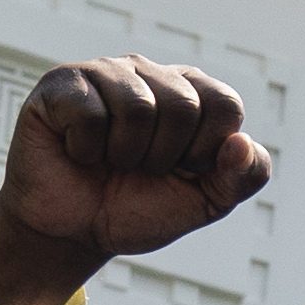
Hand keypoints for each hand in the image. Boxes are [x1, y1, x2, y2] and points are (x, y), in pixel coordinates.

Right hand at [0, 58, 272, 304]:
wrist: (72, 233)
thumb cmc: (136, 209)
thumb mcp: (204, 203)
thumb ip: (243, 177)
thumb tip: (242, 143)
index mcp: (191, 92)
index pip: (225, 104)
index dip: (206, 152)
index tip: (182, 169)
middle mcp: (149, 72)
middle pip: (183, 105)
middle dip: (163, 157)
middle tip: (138, 168)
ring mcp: (104, 73)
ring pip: (137, 108)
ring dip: (124, 155)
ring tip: (109, 160)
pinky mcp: (61, 84)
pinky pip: (90, 114)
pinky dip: (86, 150)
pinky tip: (78, 151)